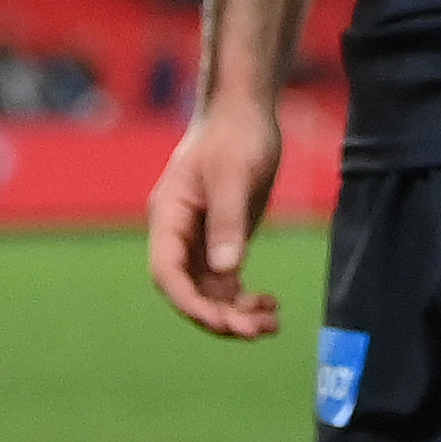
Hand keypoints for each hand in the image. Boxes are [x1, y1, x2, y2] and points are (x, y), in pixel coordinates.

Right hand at [144, 102, 286, 337]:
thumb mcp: (234, 176)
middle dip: (219, 316)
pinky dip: (244, 298)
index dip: (191, 304)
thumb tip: (226, 271)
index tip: (223, 323)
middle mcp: (178, 234)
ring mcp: (199, 239)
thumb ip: (227, 223)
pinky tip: (271, 306)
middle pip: (189, 291)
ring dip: (236, 313)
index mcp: (168, 218)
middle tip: (257, 331)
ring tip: (272, 324)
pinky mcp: (221, 239)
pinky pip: (225, 281)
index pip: (168, 274)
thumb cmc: (237, 136)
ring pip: (209, 292)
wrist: (246, 110)